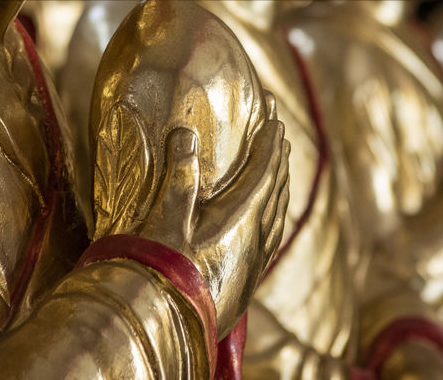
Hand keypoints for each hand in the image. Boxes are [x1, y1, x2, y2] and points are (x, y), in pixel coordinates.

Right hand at [136, 120, 290, 333]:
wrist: (164, 324)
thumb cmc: (161, 270)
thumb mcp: (166, 219)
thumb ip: (180, 178)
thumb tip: (186, 134)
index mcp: (241, 219)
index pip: (263, 171)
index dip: (269, 142)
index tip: (273, 118)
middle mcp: (256, 238)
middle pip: (276, 188)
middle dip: (279, 156)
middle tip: (280, 130)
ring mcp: (254, 260)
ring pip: (278, 212)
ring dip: (281, 183)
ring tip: (280, 164)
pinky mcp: (248, 278)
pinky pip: (273, 234)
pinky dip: (276, 211)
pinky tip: (270, 215)